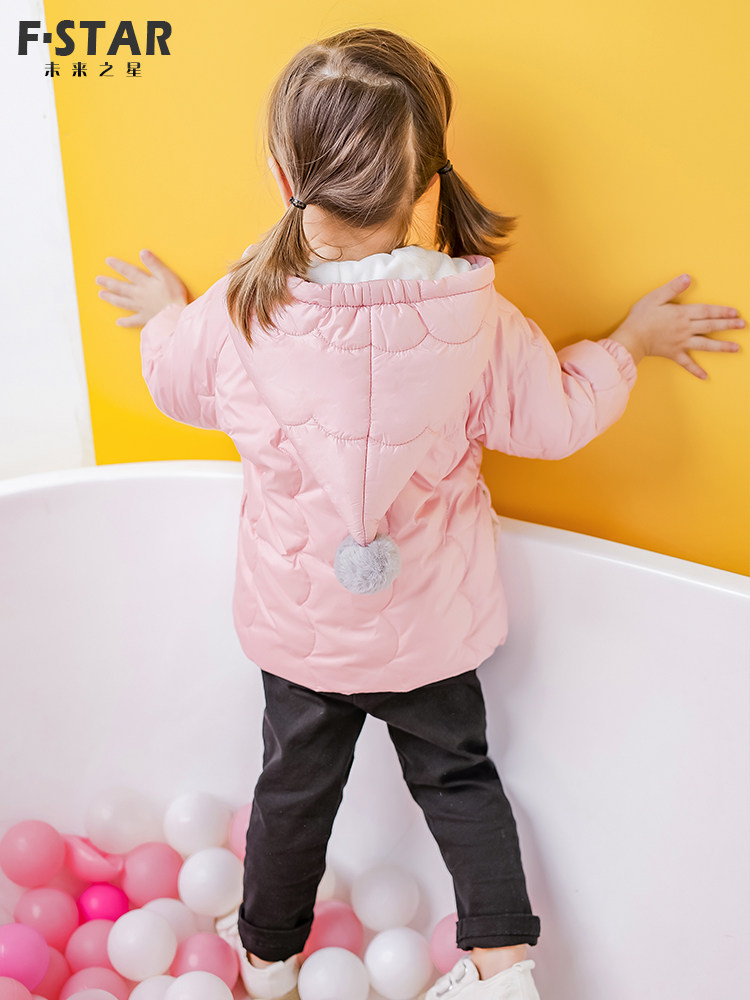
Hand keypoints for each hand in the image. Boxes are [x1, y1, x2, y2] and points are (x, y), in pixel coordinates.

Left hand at [95, 249, 190, 327]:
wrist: (176, 316)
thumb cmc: (174, 295)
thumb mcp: (167, 275)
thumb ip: (154, 264)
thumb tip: (142, 252)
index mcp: (144, 283)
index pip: (129, 272)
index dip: (118, 266)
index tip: (108, 261)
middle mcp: (139, 295)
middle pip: (121, 288)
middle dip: (109, 283)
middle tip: (97, 280)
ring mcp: (141, 308)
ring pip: (122, 302)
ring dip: (111, 298)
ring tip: (101, 295)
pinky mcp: (146, 319)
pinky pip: (133, 321)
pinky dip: (125, 322)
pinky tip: (118, 322)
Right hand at [607, 274, 743, 378]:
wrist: (631, 338)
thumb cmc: (641, 317)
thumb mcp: (655, 297)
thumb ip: (673, 288)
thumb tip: (688, 277)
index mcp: (682, 314)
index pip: (706, 311)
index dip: (721, 311)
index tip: (735, 312)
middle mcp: (685, 329)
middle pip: (710, 326)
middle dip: (728, 325)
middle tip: (743, 325)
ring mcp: (681, 343)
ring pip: (705, 344)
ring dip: (721, 346)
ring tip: (735, 348)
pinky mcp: (673, 354)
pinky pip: (686, 363)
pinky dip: (695, 370)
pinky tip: (705, 376)